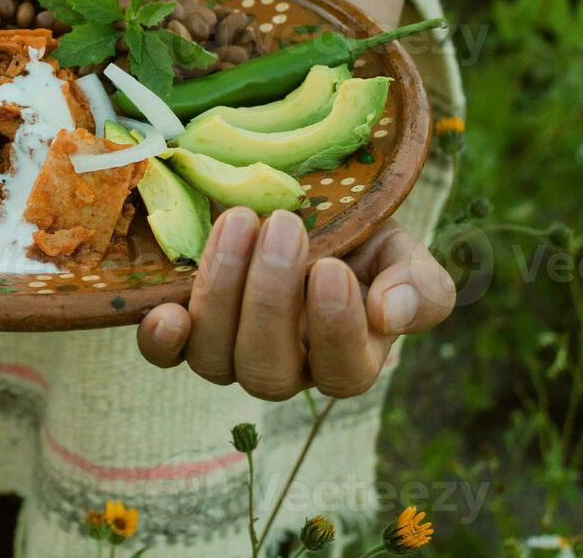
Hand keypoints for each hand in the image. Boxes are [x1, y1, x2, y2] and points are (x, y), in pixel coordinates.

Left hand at [136, 208, 455, 399]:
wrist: (303, 211)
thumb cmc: (360, 240)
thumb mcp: (402, 253)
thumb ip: (419, 287)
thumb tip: (390, 313)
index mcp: (346, 359)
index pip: (341, 371)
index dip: (333, 327)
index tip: (330, 268)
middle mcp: (283, 369)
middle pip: (268, 369)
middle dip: (270, 298)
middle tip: (280, 225)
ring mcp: (228, 354)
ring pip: (215, 359)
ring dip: (223, 289)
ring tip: (240, 221)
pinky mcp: (185, 331)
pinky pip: (166, 354)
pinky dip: (163, 339)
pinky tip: (167, 311)